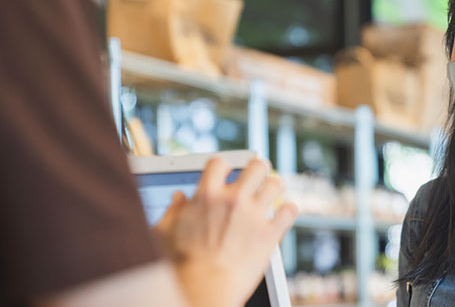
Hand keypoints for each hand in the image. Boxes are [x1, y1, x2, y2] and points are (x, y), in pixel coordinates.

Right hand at [155, 157, 297, 306]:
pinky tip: (284, 213)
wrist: (203, 291)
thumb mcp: (165, 233)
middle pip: (256, 166)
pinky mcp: (270, 234)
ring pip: (276, 183)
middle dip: (257, 168)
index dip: (223, 166)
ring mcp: (254, 216)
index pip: (219, 163)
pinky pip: (290, 211)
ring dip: (274, 186)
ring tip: (271, 191)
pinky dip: (288, 210)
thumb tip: (179, 198)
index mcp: (206, 196)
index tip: (226, 172)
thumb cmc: (180, 266)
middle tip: (256, 175)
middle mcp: (233, 200)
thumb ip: (173, 211)